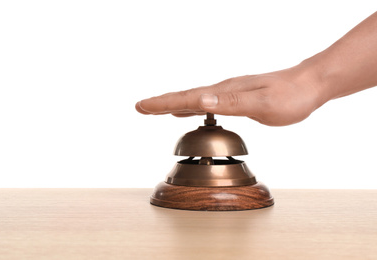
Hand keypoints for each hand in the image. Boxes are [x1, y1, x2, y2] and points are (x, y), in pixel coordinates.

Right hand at [135, 66, 326, 125]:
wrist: (311, 84)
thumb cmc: (291, 96)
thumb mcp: (262, 103)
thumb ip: (231, 103)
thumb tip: (201, 100)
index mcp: (225, 92)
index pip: (186, 98)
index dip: (162, 103)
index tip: (142, 106)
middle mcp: (223, 90)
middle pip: (184, 97)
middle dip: (160, 103)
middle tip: (140, 107)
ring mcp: (230, 93)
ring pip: (193, 99)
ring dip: (172, 104)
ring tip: (156, 109)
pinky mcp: (238, 97)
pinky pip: (206, 103)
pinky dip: (190, 107)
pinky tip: (190, 110)